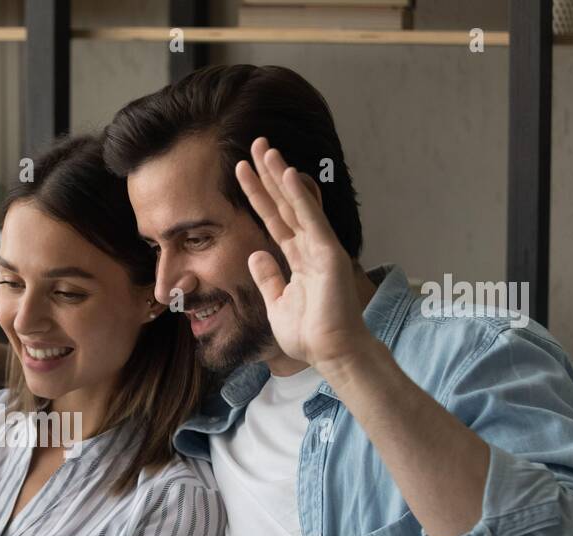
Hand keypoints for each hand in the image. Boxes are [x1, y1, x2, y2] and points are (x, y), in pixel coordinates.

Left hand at [235, 136, 373, 372]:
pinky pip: (311, 220)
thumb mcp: (277, 303)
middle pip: (283, 204)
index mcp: (297, 258)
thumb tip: (256, 255)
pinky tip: (286, 174)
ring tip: (265, 149)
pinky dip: (300, 197)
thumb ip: (268, 277)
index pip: (273, 219)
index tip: (241, 172)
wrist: (331, 353)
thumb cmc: (309, 334)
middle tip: (254, 144)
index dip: (257, 195)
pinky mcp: (328, 254)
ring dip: (279, 176)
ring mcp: (320, 248)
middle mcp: (310, 247)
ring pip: (295, 205)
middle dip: (267, 175)